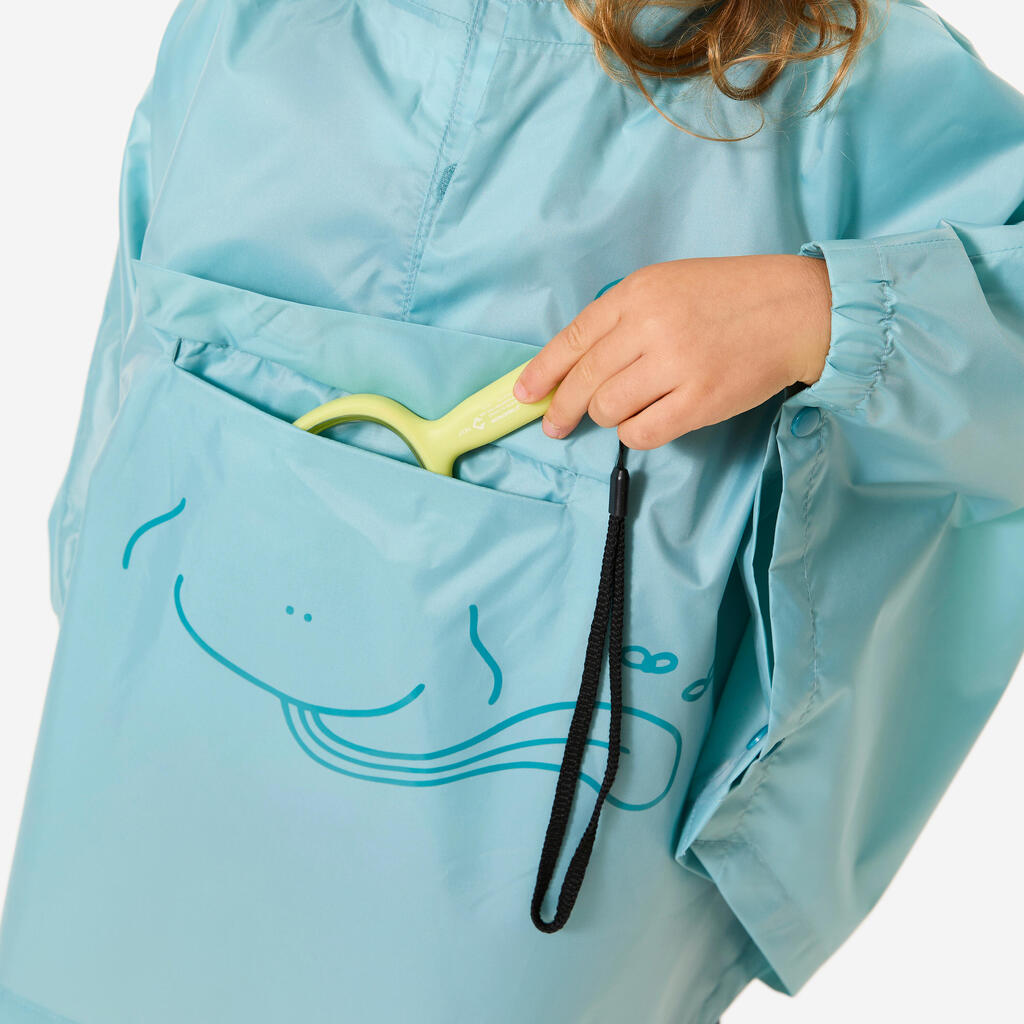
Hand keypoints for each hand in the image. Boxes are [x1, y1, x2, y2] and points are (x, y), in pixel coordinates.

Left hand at [512, 254, 832, 447]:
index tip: (525, 393)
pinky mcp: (699, 402)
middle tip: (555, 424)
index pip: (573, 339)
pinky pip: (641, 432)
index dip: (542, 372)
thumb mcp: (668, 284)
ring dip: (606, 416)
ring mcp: (675, 365)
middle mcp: (650, 327)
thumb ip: (623, 316)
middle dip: (561, 408)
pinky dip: (634, 433)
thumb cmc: (730, 297)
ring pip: (608, 409)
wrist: (796, 309)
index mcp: (638, 293)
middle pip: (584, 381)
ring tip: (622, 410)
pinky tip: (646, 421)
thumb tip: (578, 364)